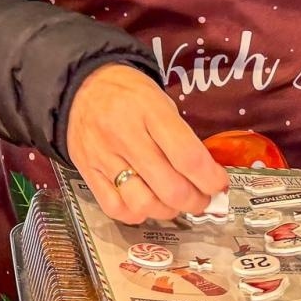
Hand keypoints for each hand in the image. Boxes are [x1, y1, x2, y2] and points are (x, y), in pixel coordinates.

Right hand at [64, 63, 226, 224]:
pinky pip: (115, 208)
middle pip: (170, 187)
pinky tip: (145, 203)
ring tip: (173, 202)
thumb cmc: (129, 94)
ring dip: (168, 211)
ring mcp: (103, 156)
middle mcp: (124, 135)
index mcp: (149, 110)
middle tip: (201, 198)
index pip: (188, 157)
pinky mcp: (86, 170)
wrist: (81, 86)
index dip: (210, 179)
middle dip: (195, 201)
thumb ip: (181, 137)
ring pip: (143, 203)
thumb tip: (206, 176)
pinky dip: (136, 214)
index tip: (219, 183)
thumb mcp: (161, 101)